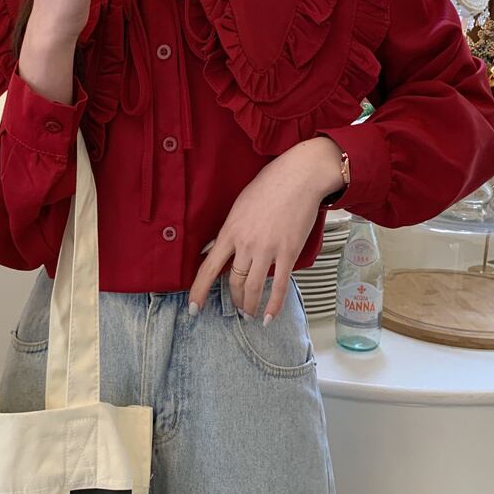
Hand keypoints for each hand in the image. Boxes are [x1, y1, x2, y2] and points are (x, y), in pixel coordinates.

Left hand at [188, 137, 345, 322]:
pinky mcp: (288, 253)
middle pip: (234, 282)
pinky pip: (280, 285)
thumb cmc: (271, 185)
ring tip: (250, 314)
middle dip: (235, 300)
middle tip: (237, 308)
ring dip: (250, 306)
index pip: (209, 267)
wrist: (300, 176)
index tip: (193, 308)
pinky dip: (274, 305)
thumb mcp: (239, 206)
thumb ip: (230, 230)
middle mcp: (246, 243)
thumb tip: (216, 247)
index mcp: (230, 231)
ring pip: (253, 288)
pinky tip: (269, 317)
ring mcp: (267, 249)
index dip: (199, 291)